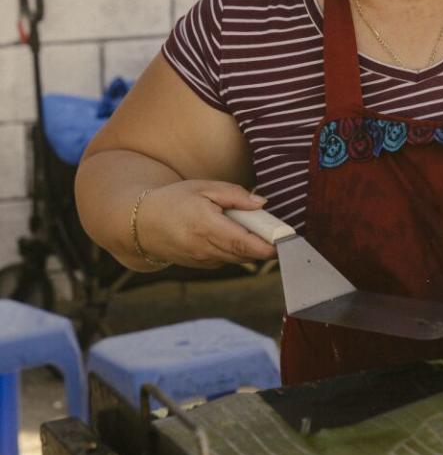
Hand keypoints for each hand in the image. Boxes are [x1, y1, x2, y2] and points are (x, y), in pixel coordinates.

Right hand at [133, 181, 279, 268]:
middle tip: (284, 234)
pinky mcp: (202, 266)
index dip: (267, 245)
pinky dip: (239, 250)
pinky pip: (228, 260)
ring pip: (239, 259)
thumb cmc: (175, 200)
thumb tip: (262, 204)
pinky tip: (239, 236)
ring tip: (261, 230)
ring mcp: (202, 260)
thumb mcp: (204, 188)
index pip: (243, 242)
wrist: (143, 224)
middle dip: (267, 247)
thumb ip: (234, 195)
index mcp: (206, 226)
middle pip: (246, 254)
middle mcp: (204, 248)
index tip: (286, 241)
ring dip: (254, 248)